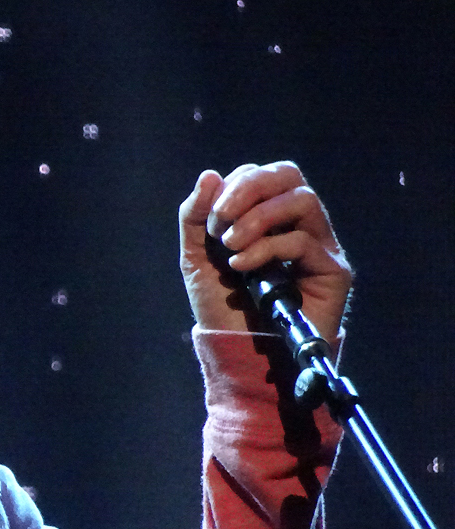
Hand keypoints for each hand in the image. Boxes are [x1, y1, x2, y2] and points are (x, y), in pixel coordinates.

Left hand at [179, 161, 351, 344]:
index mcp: (267, 216)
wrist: (241, 353)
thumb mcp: (197, 257)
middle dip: (248, 188)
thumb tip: (209, 175)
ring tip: (231, 245)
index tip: (211, 220)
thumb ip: (196, 217)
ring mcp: (318, 245)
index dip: (233, 187)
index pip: (260, 175)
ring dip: (258, 217)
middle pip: (287, 175)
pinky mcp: (332, 269)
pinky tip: (242, 267)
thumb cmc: (223, 307)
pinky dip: (266, 248)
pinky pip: (304, 240)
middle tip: (221, 219)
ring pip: (301, 200)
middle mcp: (297, 224)